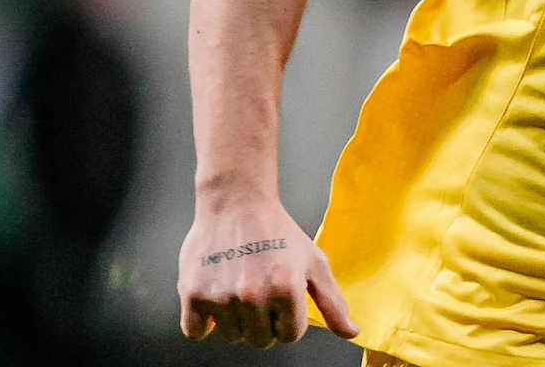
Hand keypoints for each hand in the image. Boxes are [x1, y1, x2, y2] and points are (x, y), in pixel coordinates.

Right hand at [178, 197, 357, 347]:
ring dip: (236, 319)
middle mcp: (253, 295)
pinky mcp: (193, 293)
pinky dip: (203, 321)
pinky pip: (194, 331)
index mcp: (286, 289)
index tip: (282, 300)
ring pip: (231, 336)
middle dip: (264, 323)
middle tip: (261, 293)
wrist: (237, 203)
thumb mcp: (314, 262)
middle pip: (260, 341)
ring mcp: (221, 296)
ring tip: (240, 286)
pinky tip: (216, 295)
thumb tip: (351, 333)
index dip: (288, 320)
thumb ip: (333, 303)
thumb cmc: (278, 231)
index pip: (290, 336)